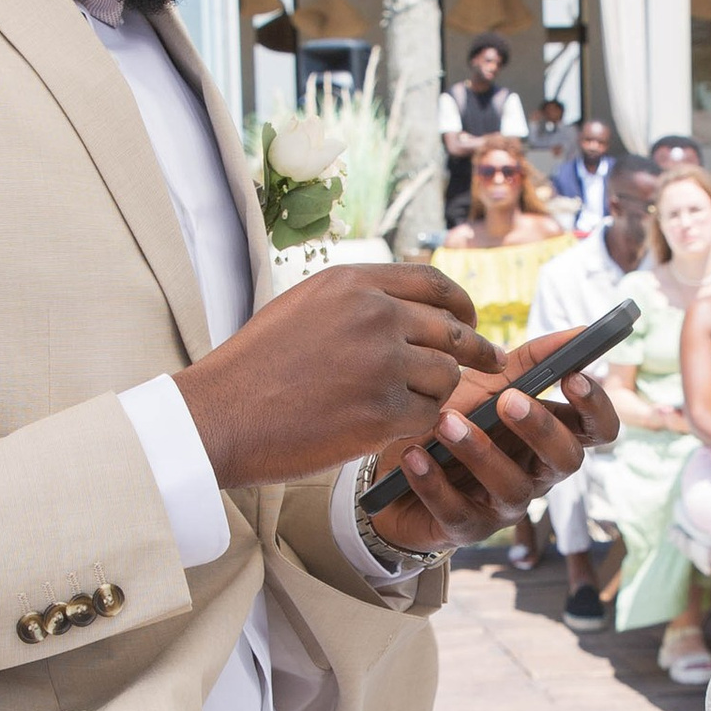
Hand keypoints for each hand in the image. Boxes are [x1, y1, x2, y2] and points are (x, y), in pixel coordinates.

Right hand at [176, 266, 500, 490]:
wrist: (221, 414)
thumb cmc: (256, 367)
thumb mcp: (305, 306)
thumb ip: (357, 301)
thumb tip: (409, 308)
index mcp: (353, 283)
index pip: (432, 282)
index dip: (461, 303)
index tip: (472, 321)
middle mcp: (374, 314)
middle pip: (451, 329)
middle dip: (476, 350)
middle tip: (489, 365)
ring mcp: (382, 362)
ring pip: (446, 375)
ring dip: (439, 393)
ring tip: (413, 405)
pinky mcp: (383, 411)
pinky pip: (430, 415)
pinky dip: (420, 425)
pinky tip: (395, 428)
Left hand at [369, 327, 622, 558]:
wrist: (396, 467)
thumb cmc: (454, 418)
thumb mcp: (487, 383)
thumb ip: (531, 361)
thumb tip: (580, 331)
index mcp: (552, 437)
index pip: (598, 429)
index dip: (595, 406)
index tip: (574, 375)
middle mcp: (537, 475)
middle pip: (567, 460)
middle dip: (541, 429)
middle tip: (507, 400)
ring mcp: (504, 506)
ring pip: (513, 488)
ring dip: (480, 452)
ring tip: (445, 422)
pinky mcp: (466, 528)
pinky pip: (456, 511)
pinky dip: (434, 483)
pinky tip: (415, 456)